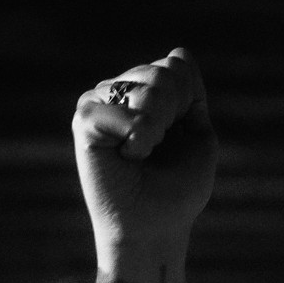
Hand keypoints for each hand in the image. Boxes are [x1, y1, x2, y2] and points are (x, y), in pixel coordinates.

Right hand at [72, 48, 217, 264]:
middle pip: (163, 74)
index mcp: (145, 92)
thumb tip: (178, 53)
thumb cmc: (178, 191)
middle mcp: (119, 92)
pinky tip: (127, 157)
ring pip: (146, 88)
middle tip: (159, 151)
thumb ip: (191, 93)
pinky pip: (124, 111)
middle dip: (173, 116)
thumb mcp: (199, 136)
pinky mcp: (84, 122)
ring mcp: (99, 103)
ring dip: (158, 129)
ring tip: (142, 155)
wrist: (156, 229)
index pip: (176, 65)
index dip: (187, 104)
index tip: (178, 137)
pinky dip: (138, 139)